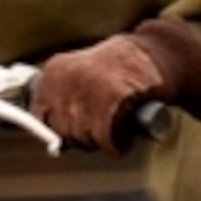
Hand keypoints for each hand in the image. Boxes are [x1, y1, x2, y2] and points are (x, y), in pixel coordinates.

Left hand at [36, 19, 200, 152]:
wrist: (160, 52)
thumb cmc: (120, 72)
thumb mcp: (80, 78)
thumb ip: (59, 105)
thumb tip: (53, 147)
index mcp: (53, 72)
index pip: (40, 119)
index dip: (63, 128)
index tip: (85, 119)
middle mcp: (65, 79)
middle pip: (63, 134)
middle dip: (85, 135)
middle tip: (107, 118)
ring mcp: (88, 88)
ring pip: (85, 140)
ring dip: (104, 138)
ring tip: (120, 116)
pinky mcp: (114, 101)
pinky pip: (108, 142)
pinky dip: (120, 144)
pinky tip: (128, 132)